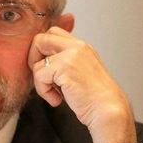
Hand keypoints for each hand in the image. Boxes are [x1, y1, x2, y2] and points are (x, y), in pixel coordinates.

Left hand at [28, 26, 136, 142]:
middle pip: (40, 39)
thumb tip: (41, 58)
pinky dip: (43, 91)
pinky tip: (57, 99)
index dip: (42, 50)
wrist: (108, 110)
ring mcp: (71, 55)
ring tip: (56, 93)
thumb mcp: (80, 70)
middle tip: (43, 77)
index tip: (46, 68)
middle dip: (33, 59)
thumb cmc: (94, 97)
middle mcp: (77, 46)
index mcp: (81, 46)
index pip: (52, 33)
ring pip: (37, 63)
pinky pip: (38, 76)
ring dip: (40, 83)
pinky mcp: (64, 67)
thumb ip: (64, 60)